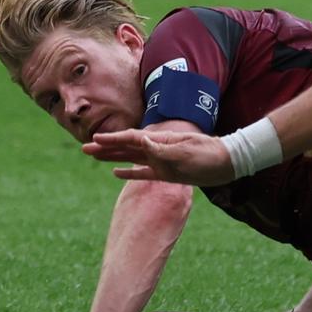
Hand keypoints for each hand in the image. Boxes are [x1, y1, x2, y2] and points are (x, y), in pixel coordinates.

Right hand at [83, 129, 233, 185]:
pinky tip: (115, 173)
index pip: (132, 138)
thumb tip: (141, 139)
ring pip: (130, 158)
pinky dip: (128, 172)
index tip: (95, 138)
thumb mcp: (186, 152)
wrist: (227, 164)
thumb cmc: (208, 156)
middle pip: (127, 146)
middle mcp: (158, 149)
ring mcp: (161, 161)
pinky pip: (142, 172)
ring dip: (112, 157)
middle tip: (84, 147)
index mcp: (161, 141)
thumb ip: (162, 149)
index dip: (113, 139)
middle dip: (106, 147)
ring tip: (94, 156)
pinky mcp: (166, 173)